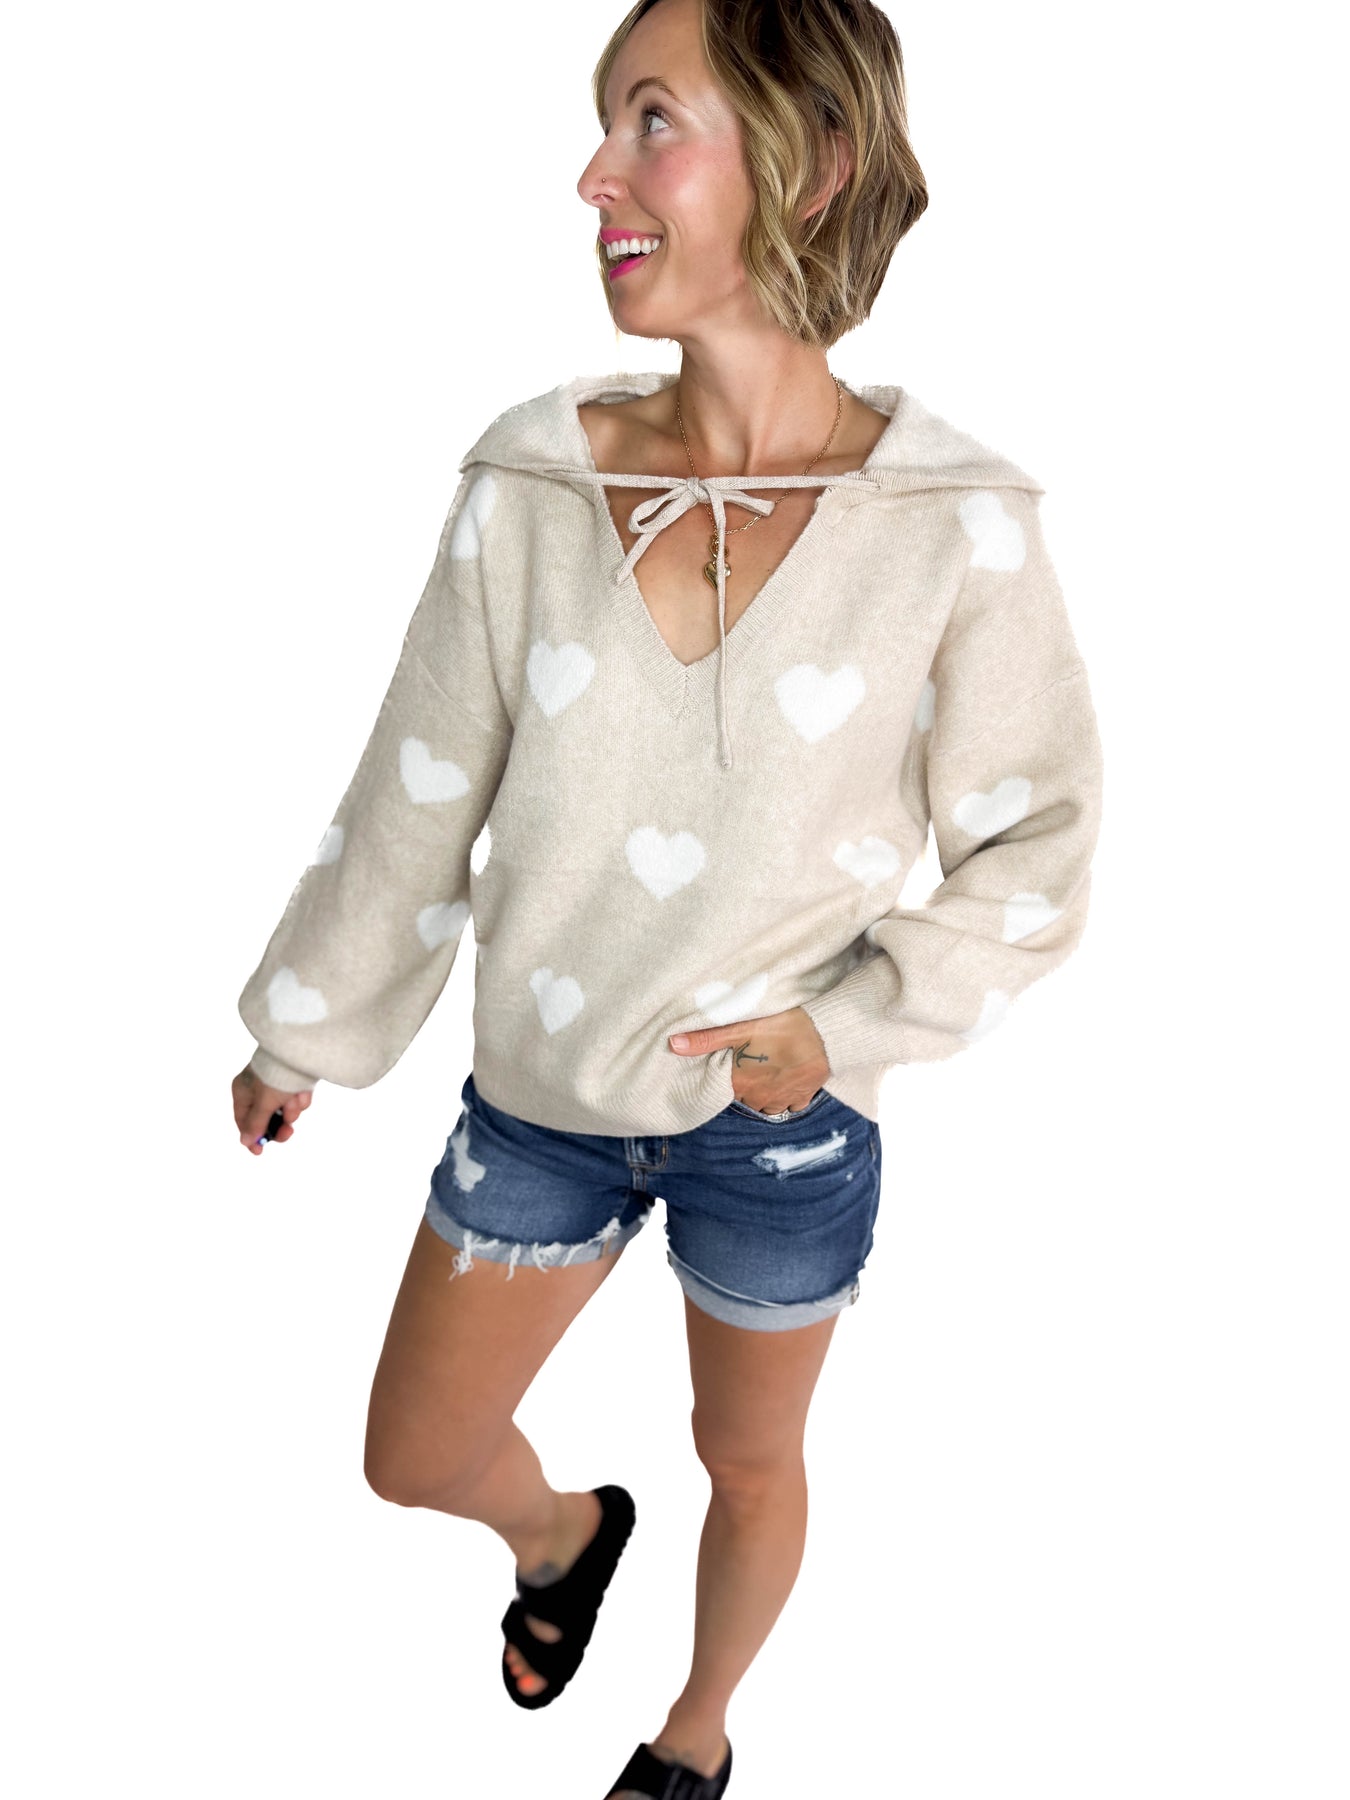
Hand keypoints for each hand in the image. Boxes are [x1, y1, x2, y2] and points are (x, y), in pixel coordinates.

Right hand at [232, 1065, 313, 1155]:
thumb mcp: (264, 1103)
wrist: (302, 1052)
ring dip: (292, 1109)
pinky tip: (304, 1090)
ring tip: (296, 1098)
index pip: (243, 1120)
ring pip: (285, 1111)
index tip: (259, 1151)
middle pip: (266, 1119)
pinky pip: (297, 1100)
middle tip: (289, 1132)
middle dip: (279, 1125)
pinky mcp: (294, 1083)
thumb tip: (245, 1142)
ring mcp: (276, 1085)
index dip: (251, 1137)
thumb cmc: (276, 1076)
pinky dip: (301, 1098)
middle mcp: (257, 1088)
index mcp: (242, 1091)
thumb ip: (255, 1123)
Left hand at [668, 1005, 829, 1112]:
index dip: (728, 1074)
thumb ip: (706, 1039)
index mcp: (740, 1083)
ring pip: (766, 1102)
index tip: (733, 1062)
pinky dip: (786, 1095)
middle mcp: (759, 1098)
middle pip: (745, 1095)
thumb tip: (673, 1044)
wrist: (826, 1034)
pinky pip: (789, 1104)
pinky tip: (787, 1077)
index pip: (724, 1087)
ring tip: (768, 1068)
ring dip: (764, 1090)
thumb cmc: (782, 1027)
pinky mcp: (803, 1097)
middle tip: (751, 1061)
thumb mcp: (741, 1028)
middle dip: (746, 1082)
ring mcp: (783, 1100)